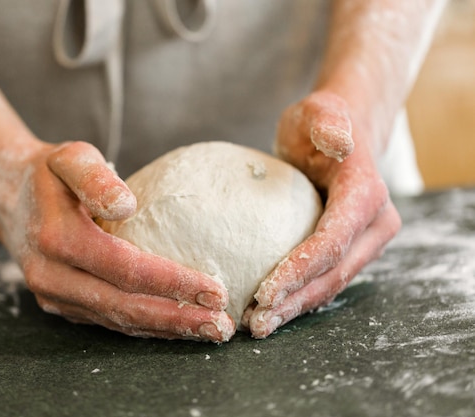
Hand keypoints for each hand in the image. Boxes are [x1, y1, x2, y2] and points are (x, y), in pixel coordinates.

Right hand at [0, 141, 234, 341]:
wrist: (5, 196)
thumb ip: (96, 178)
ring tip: (209, 331)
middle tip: (222, 326)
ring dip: (165, 329)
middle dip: (178, 319)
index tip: (216, 290)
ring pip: (117, 321)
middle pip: (125, 306)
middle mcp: (51, 276)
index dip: (174, 283)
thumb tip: (128, 205)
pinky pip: (106, 320)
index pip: (127, 270)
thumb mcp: (71, 157)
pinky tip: (175, 326)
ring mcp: (53, 295)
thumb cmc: (48, 173)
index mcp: (58, 238)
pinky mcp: (59, 304)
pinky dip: (144, 326)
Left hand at [244, 91, 400, 337]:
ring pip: (331, 283)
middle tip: (256, 323)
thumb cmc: (321, 121)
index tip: (264, 293)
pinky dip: (300, 296)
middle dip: (295, 301)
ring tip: (259, 326)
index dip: (300, 270)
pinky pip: (326, 278)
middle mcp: (374, 224)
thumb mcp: (318, 111)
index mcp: (366, 195)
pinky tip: (272, 310)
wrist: (340, 132)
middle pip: (334, 273)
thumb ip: (327, 122)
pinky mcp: (350, 248)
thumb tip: (339, 141)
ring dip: (296, 307)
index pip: (332, 242)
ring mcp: (365, 240)